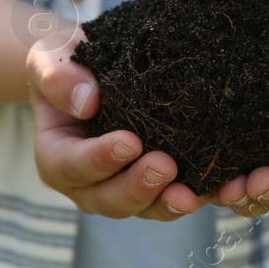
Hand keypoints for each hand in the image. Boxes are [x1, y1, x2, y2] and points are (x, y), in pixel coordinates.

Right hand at [26, 27, 210, 220]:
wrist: (93, 70)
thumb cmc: (67, 62)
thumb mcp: (52, 58)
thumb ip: (58, 77)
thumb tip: (86, 102)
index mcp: (55, 154)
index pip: (71, 165)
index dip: (98, 159)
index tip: (129, 142)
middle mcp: (85, 183)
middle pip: (106, 199)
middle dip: (136, 187)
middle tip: (164, 166)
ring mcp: (119, 189)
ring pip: (141, 209)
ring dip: (165, 204)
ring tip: (191, 195)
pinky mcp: (153, 187)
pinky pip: (170, 200)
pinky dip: (193, 198)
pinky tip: (216, 190)